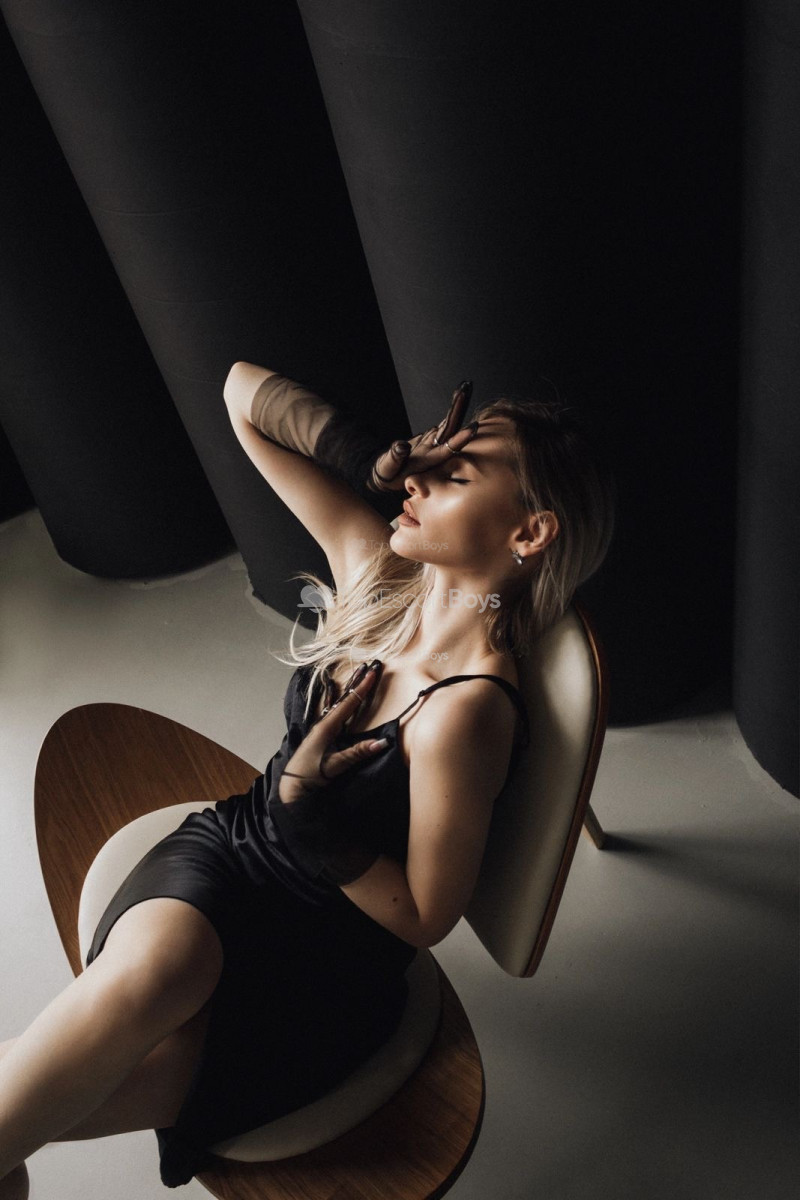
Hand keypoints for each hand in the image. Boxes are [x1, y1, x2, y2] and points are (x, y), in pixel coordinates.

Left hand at [278, 661, 385, 805]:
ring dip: (351, 689)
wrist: (292, 785)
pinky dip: (342, 701)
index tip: (373, 673)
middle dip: (358, 682)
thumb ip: (358, 752)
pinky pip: (335, 712)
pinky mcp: (322, 735)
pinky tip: (341, 697)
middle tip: (370, 666)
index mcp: (327, 727)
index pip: (349, 703)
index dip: (362, 688)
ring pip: (340, 703)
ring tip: (359, 675)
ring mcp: (322, 728)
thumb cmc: (311, 775)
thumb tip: (382, 742)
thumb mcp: (336, 765)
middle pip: (345, 698)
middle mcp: (324, 723)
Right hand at [366, 380, 479, 492]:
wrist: (389, 474)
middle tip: (466, 389)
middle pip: (451, 429)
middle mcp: (436, 451)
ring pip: (450, 422)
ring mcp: (435, 442)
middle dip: (459, 408)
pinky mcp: (433, 436)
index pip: (448, 449)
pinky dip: (452, 408)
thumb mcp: (387, 469)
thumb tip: (402, 446)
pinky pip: (446, 421)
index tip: (473, 427)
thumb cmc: (387, 474)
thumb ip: (394, 457)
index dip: (460, 439)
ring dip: (458, 405)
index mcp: (428, 461)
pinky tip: (459, 395)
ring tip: (465, 386)